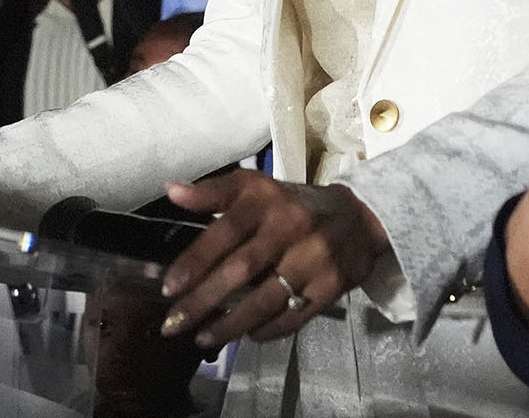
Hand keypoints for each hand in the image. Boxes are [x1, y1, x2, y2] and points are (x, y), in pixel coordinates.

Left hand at [158, 171, 390, 348]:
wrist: (358, 218)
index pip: (226, 231)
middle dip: (204, 300)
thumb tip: (171, 190)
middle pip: (242, 270)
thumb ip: (214, 192)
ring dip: (230, 324)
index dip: (196, 260)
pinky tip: (247, 336)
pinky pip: (294, 316)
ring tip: (203, 339)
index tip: (169, 287)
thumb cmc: (292, 205)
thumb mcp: (255, 188)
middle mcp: (291, 228)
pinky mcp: (331, 286)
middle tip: (174, 325)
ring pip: (266, 299)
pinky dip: (267, 331)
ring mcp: (314, 259)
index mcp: (267, 201)